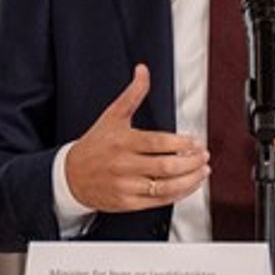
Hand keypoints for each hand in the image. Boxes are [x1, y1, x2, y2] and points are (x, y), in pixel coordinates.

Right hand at [66, 64, 207, 211]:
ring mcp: (126, 186)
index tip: (195, 141)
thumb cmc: (95, 145)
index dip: (181, 143)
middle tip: (203, 155)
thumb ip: (133, 94)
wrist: (70, 176)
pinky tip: (188, 185)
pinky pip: (158, 201)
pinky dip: (178, 194)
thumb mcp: (112, 116)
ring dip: (190, 180)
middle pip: (165, 166)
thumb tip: (143, 70)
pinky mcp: (127, 203)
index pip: (158, 143)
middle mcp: (124, 165)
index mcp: (123, 142)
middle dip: (190, 162)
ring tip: (202, 170)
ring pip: (165, 187)